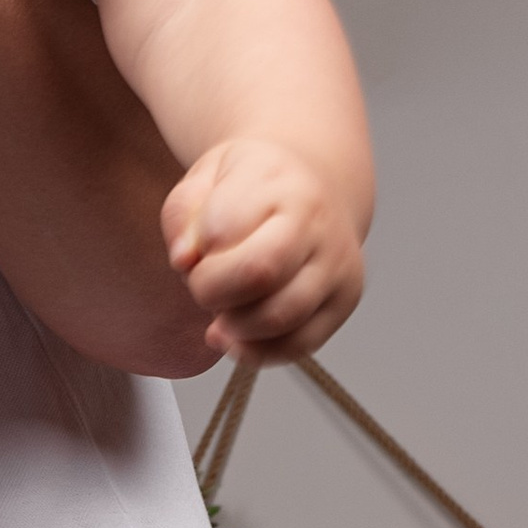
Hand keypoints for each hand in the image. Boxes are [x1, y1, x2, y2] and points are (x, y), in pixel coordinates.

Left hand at [163, 137, 363, 362]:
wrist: (317, 184)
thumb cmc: (254, 185)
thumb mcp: (206, 176)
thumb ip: (183, 214)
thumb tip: (184, 261)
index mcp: (277, 180)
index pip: (223, 225)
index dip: (196, 246)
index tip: (196, 245)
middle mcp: (316, 221)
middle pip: (259, 272)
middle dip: (211, 290)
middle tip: (203, 283)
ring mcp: (337, 264)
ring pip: (280, 316)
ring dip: (233, 326)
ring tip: (221, 310)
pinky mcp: (344, 299)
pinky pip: (300, 344)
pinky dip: (257, 352)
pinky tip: (236, 338)